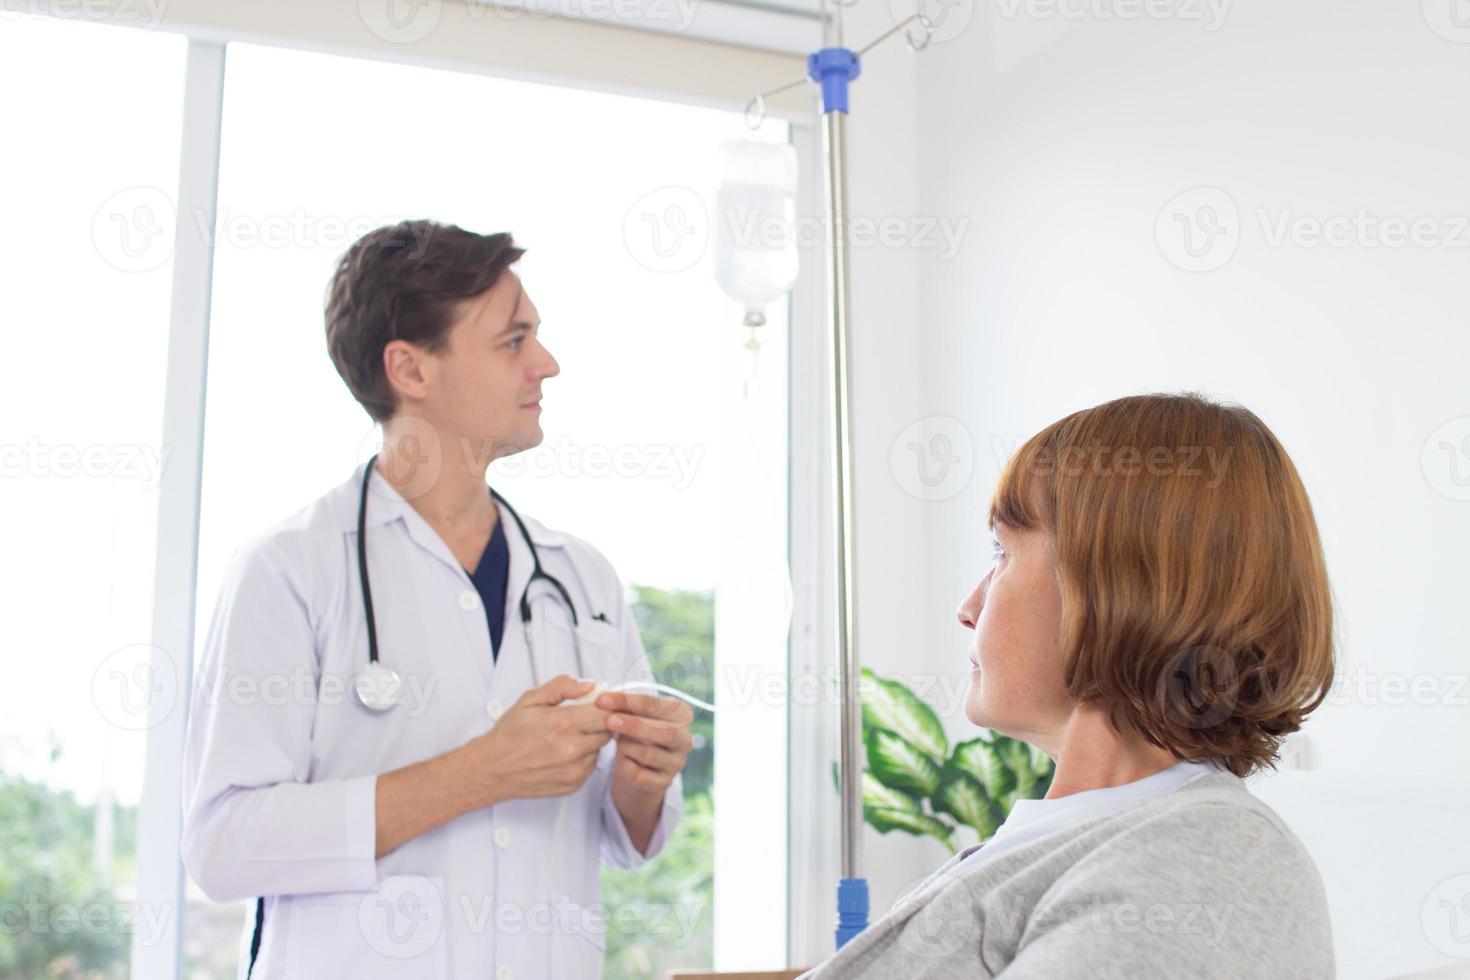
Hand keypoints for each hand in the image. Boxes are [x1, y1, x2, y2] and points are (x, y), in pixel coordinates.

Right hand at [468, 675, 612, 804]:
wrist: (493, 768)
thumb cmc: (509, 736)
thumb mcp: (530, 700)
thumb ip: (562, 687)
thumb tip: (587, 685)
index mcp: (563, 724)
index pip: (605, 713)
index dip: (605, 706)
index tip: (599, 703)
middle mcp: (571, 750)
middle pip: (607, 731)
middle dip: (599, 721)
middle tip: (583, 717)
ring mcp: (574, 770)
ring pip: (600, 748)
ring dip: (592, 739)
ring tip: (569, 735)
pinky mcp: (573, 784)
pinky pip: (591, 765)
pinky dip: (584, 757)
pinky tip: (566, 751)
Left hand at [597, 691, 692, 803]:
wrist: (641, 765)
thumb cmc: (636, 731)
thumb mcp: (633, 715)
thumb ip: (624, 707)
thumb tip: (602, 699)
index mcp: (681, 714)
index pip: (655, 704)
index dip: (627, 701)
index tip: (601, 700)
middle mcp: (685, 739)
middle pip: (663, 732)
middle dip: (633, 725)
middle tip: (609, 721)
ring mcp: (677, 763)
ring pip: (648, 754)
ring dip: (626, 747)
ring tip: (619, 743)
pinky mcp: (665, 782)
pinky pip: (640, 775)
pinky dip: (625, 766)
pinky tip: (623, 760)